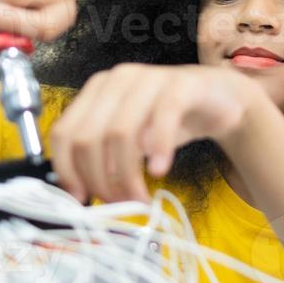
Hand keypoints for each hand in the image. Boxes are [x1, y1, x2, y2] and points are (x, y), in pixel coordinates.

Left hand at [47, 64, 261, 202]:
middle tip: (117, 204)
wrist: (220, 99)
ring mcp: (148, 78)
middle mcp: (116, 80)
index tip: (80, 198)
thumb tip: (81, 193)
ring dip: (126, 175)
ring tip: (139, 197)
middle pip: (87, 136)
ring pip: (120, 132)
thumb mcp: (131, 141)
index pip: (64, 133)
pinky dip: (158, 149)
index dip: (67, 170)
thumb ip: (105, 159)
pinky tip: (159, 171)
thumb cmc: (170, 121)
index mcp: (96, 91)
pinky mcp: (180, 85)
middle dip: (99, 179)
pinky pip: (162, 118)